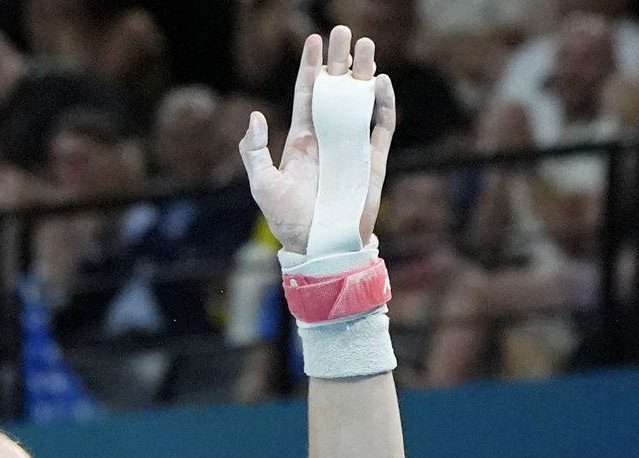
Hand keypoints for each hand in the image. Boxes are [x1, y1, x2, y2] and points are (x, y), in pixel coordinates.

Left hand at [238, 26, 395, 255]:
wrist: (319, 246)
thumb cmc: (288, 220)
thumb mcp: (263, 184)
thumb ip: (255, 150)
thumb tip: (255, 116)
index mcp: (301, 140)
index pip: (307, 94)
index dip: (310, 67)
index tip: (313, 40)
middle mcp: (327, 138)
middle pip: (335, 90)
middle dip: (338, 60)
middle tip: (343, 31)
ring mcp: (351, 146)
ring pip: (360, 101)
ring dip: (363, 73)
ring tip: (365, 46)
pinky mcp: (373, 160)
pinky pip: (381, 126)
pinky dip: (383, 104)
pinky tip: (380, 82)